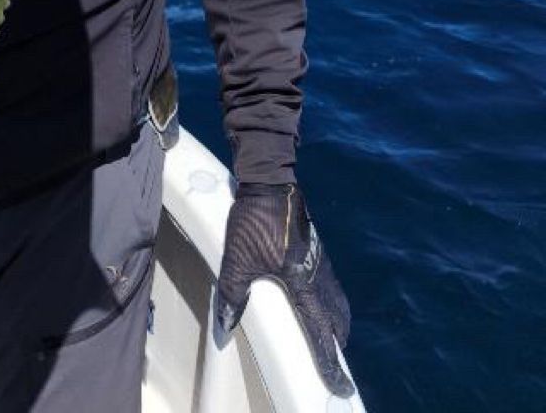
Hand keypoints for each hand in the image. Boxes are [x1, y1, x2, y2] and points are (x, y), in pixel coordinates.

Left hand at [216, 182, 353, 397]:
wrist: (270, 181)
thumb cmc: (254, 220)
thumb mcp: (238, 259)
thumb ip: (233, 294)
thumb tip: (227, 325)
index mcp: (303, 282)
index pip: (320, 331)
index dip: (329, 362)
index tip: (339, 384)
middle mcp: (318, 274)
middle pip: (337, 319)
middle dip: (336, 343)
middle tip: (331, 362)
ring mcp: (320, 260)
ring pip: (337, 301)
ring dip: (335, 322)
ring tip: (327, 336)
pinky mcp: (316, 249)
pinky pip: (330, 285)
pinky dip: (330, 302)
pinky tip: (316, 300)